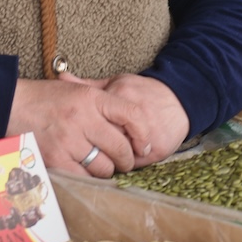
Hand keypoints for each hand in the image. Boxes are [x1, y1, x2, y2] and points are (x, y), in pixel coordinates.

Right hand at [6, 77, 146, 178]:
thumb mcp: (76, 89)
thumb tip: (132, 122)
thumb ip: (102, 101)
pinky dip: (87, 177)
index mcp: (90, 97)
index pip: (131, 115)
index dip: (143, 133)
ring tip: (100, 165)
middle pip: (120, 147)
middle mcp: (82, 117)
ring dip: (106, 170)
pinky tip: (83, 170)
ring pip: (104, 167)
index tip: (144, 144)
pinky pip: (83, 176)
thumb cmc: (44, 97)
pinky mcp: (56, 158)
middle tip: (123, 161)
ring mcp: (69, 139)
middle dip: (126, 159)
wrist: (10, 104)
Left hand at [60, 72, 190, 169]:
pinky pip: (135, 164)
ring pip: (119, 155)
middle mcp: (132, 115)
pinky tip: (124, 160)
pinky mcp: (157, 150)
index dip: (84, 130)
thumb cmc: (142, 92)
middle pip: (105, 138)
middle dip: (96, 147)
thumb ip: (89, 85)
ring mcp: (146, 134)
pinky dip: (128, 164)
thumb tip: (61, 77)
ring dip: (112, 158)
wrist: (179, 99)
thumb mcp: (116, 83)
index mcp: (120, 96)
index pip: (93, 119)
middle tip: (88, 150)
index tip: (79, 134)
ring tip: (107, 156)